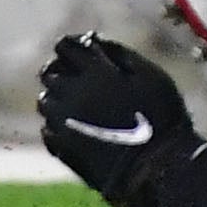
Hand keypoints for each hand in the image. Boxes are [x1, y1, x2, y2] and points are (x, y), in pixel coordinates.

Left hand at [40, 33, 201, 206]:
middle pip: (49, 72)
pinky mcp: (62, 146)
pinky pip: (48, 127)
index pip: (65, 46)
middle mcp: (72, 94)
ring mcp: (63, 122)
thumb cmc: (161, 116)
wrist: (154, 166)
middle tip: (77, 75)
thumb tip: (96, 40)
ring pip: (45, 100)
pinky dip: (57, 121)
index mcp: (95, 72)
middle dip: (60, 69)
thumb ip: (122, 54)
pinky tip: (75, 124)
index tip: (84, 48)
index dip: (73, 44)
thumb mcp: (151, 76)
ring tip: (76, 101)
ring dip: (57, 96)